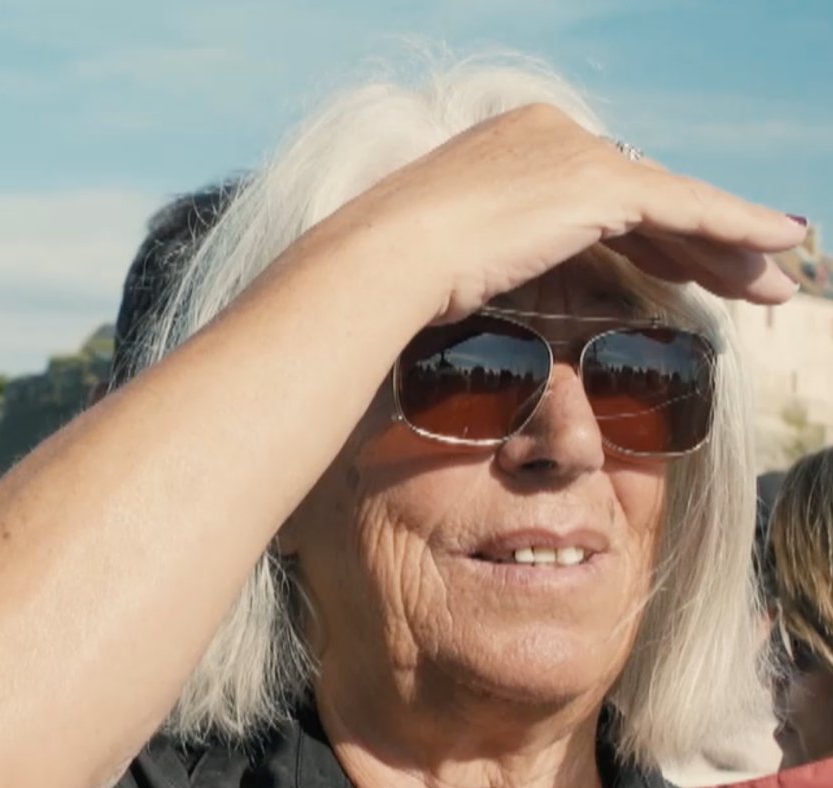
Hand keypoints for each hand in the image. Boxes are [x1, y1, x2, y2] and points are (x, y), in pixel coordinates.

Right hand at [339, 103, 807, 324]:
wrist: (381, 260)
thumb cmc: (393, 275)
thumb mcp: (445, 252)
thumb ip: (486, 249)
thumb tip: (485, 277)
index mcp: (508, 143)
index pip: (599, 188)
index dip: (648, 233)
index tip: (677, 270)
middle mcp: (549, 132)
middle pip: (643, 193)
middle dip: (697, 242)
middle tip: (741, 278)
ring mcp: (576, 153)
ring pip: (674, 203)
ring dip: (730, 246)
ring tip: (772, 284)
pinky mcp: (600, 183)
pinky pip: (689, 208)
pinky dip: (738, 228)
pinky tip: (776, 247)